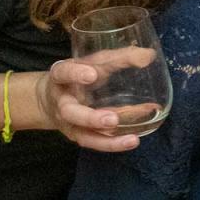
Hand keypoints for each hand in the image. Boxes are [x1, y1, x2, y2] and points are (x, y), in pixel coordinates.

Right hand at [35, 56, 149, 151]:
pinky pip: (93, 142)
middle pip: (70, 112)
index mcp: (61, 77)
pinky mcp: (77, 135)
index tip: (92, 74)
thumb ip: (119, 58)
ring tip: (131, 139)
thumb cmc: (80, 74)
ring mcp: (68, 123)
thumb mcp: (95, 62)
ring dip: (106, 141)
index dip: (75, 74)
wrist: (50, 98)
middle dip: (90, 118)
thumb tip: (149, 55)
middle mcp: (61, 102)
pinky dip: (112, 144)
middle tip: (113, 119)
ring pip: (83, 135)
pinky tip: (131, 141)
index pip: (63, 73)